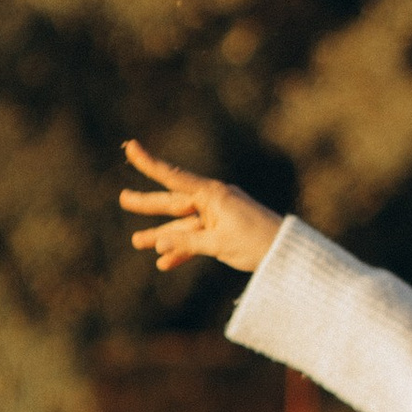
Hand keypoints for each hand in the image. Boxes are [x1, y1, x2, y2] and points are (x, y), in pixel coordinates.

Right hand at [119, 141, 282, 273]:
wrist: (288, 253)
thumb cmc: (256, 242)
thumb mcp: (218, 244)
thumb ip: (187, 243)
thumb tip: (158, 244)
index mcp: (212, 194)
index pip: (173, 177)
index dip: (149, 163)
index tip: (131, 147)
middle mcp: (213, 201)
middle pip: (174, 203)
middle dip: (148, 204)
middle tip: (123, 199)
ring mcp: (218, 217)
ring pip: (183, 226)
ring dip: (162, 236)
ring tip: (137, 242)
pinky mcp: (224, 233)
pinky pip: (198, 241)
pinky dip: (184, 251)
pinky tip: (165, 264)